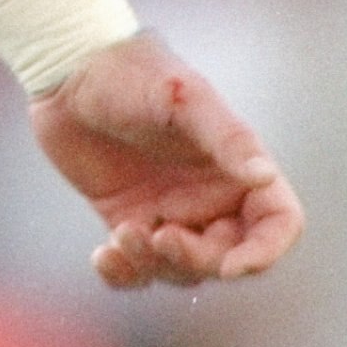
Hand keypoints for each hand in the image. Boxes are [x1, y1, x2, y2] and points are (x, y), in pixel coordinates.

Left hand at [30, 33, 303, 288]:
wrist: (68, 71)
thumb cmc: (133, 73)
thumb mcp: (183, 99)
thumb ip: (226, 138)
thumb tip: (264, 176)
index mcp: (235, 166)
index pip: (277, 222)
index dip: (265, 252)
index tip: (231, 267)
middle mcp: (209, 195)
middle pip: (228, 256)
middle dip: (196, 259)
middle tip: (157, 235)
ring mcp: (169, 211)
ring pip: (181, 269)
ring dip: (154, 266)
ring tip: (120, 235)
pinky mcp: (128, 220)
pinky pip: (137, 269)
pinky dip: (124, 275)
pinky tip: (102, 256)